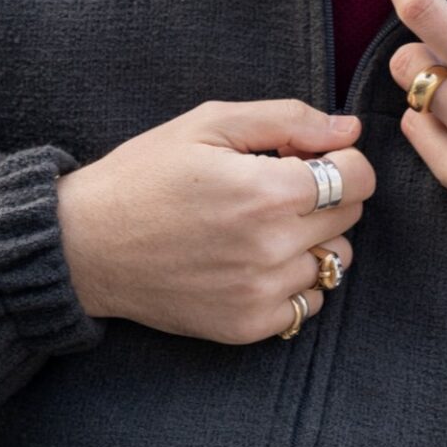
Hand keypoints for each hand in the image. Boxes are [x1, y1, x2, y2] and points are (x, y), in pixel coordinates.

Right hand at [55, 99, 373, 343]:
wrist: (86, 243)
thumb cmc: (147, 172)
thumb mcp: (210, 123)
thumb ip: (288, 120)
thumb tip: (350, 128)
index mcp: (267, 190)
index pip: (359, 178)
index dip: (341, 159)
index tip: (308, 155)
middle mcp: (271, 247)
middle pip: (349, 217)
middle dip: (326, 193)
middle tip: (275, 184)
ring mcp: (260, 293)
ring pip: (333, 260)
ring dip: (312, 238)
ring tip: (262, 223)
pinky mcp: (246, 326)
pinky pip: (307, 303)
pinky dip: (294, 280)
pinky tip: (255, 258)